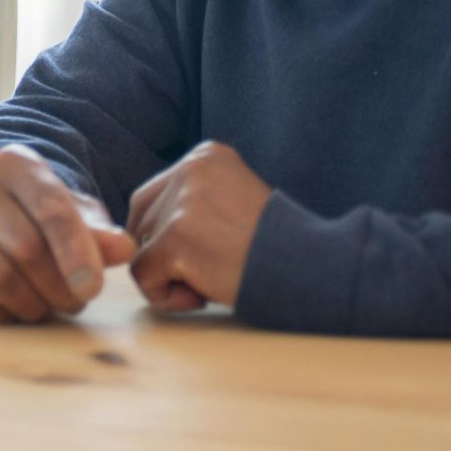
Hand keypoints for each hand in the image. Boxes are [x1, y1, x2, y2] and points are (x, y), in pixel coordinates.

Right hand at [0, 144, 136, 322]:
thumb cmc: (42, 213)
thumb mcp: (76, 212)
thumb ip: (99, 231)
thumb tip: (123, 249)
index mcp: (16, 165)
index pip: (50, 209)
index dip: (75, 252)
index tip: (94, 288)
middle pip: (24, 247)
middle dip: (59, 285)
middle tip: (78, 300)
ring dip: (34, 304)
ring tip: (53, 305)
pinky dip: (6, 314)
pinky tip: (22, 309)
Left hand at [127, 140, 272, 311]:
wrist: (311, 270)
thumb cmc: (277, 248)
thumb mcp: (234, 200)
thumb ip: (193, 202)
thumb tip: (139, 230)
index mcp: (205, 155)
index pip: (152, 196)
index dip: (161, 234)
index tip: (195, 255)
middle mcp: (190, 169)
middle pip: (142, 220)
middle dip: (161, 255)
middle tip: (203, 273)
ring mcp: (181, 202)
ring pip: (142, 249)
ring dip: (169, 276)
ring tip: (210, 281)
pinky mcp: (175, 237)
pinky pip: (143, 275)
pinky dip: (164, 296)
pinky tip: (201, 296)